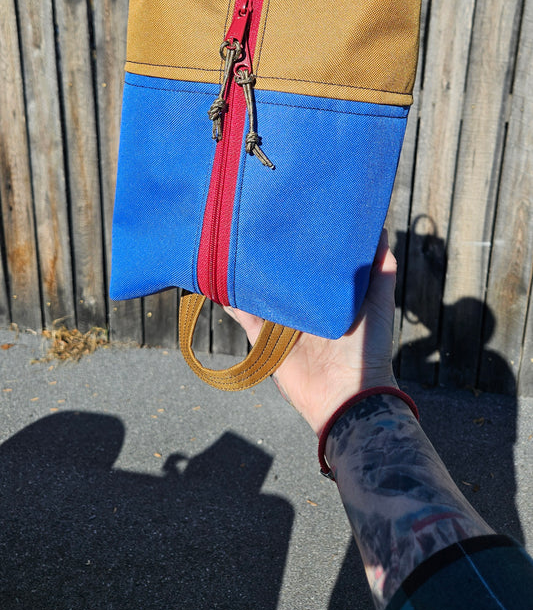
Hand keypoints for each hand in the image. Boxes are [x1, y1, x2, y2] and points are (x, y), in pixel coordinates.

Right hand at [225, 228, 397, 434]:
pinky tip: (219, 281)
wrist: (348, 396)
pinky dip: (232, 301)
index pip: (311, 263)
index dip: (303, 243)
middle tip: (258, 222)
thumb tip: (379, 227)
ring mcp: (282, 323)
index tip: (294, 212)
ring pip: (260, 292)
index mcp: (327, 295)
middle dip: (271, 255)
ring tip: (233, 245)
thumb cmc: (368, 348)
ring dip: (247, 274)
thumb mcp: (380, 303)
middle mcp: (303, 306)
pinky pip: (244, 317)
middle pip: (281, 275)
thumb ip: (381, 270)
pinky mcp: (266, 340)